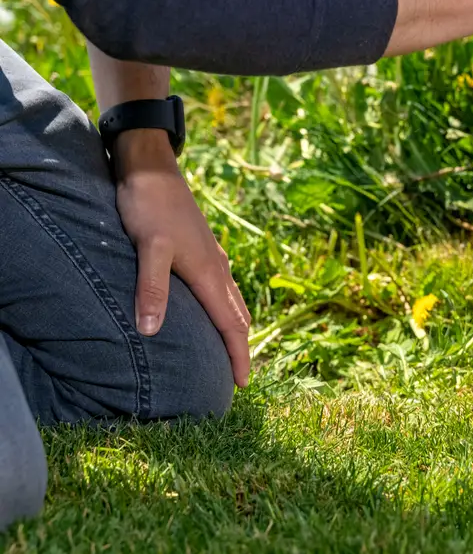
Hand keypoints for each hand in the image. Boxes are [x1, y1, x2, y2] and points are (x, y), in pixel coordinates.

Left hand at [112, 129, 251, 387]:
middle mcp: (217, 267)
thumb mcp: (147, 249)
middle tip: (238, 376)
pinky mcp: (202, 247)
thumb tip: (151, 332)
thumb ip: (151, 289)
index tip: (242, 386)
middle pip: (238, 315)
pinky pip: (222, 286)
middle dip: (241, 347)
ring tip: (231, 346)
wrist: (150, 168)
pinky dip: (224, 305)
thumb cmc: (149, 207)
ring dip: (235, 326)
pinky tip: (212, 303)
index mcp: (209, 273)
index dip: (238, 357)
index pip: (231, 325)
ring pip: (232, 299)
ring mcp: (211, 256)